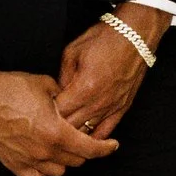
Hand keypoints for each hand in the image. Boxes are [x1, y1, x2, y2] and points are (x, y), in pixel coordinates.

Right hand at [0, 68, 118, 175]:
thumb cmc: (11, 87)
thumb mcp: (46, 85)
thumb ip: (65, 98)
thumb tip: (74, 102)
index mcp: (57, 132)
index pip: (90, 149)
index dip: (105, 149)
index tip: (112, 146)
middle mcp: (44, 151)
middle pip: (76, 160)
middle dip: (84, 151)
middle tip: (82, 139)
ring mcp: (27, 160)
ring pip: (58, 171)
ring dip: (64, 160)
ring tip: (61, 147)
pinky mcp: (12, 164)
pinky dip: (42, 172)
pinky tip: (41, 160)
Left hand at [55, 2, 167, 140]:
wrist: (135, 36)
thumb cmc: (104, 39)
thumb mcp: (72, 52)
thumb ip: (61, 78)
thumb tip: (56, 95)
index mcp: (84, 88)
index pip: (58, 112)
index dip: (46, 113)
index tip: (40, 110)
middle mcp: (99, 102)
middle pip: (71, 127)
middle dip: (57, 126)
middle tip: (47, 122)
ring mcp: (112, 107)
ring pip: (88, 133)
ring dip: (74, 133)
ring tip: (62, 131)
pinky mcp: (123, 108)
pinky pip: (106, 131)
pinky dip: (94, 137)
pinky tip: (84, 139)